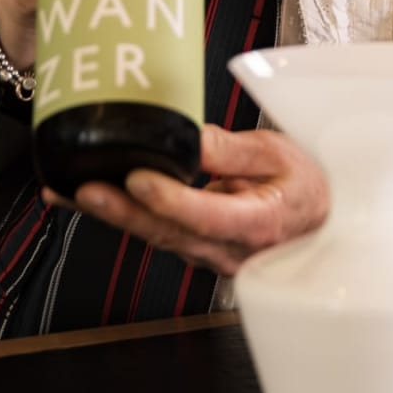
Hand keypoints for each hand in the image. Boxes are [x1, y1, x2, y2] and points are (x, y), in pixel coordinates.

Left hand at [43, 125, 329, 277]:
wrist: (325, 220)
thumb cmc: (308, 185)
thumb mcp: (278, 154)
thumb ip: (230, 149)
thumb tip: (185, 135)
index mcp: (260, 223)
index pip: (209, 216)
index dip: (171, 199)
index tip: (138, 177)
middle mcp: (232, 250)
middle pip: (169, 232)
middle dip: (121, 210)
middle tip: (81, 188)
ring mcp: (213, 257)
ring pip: (157, 237)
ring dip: (112, 215)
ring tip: (66, 191)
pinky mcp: (199, 251)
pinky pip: (158, 234)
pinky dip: (125, 215)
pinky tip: (90, 198)